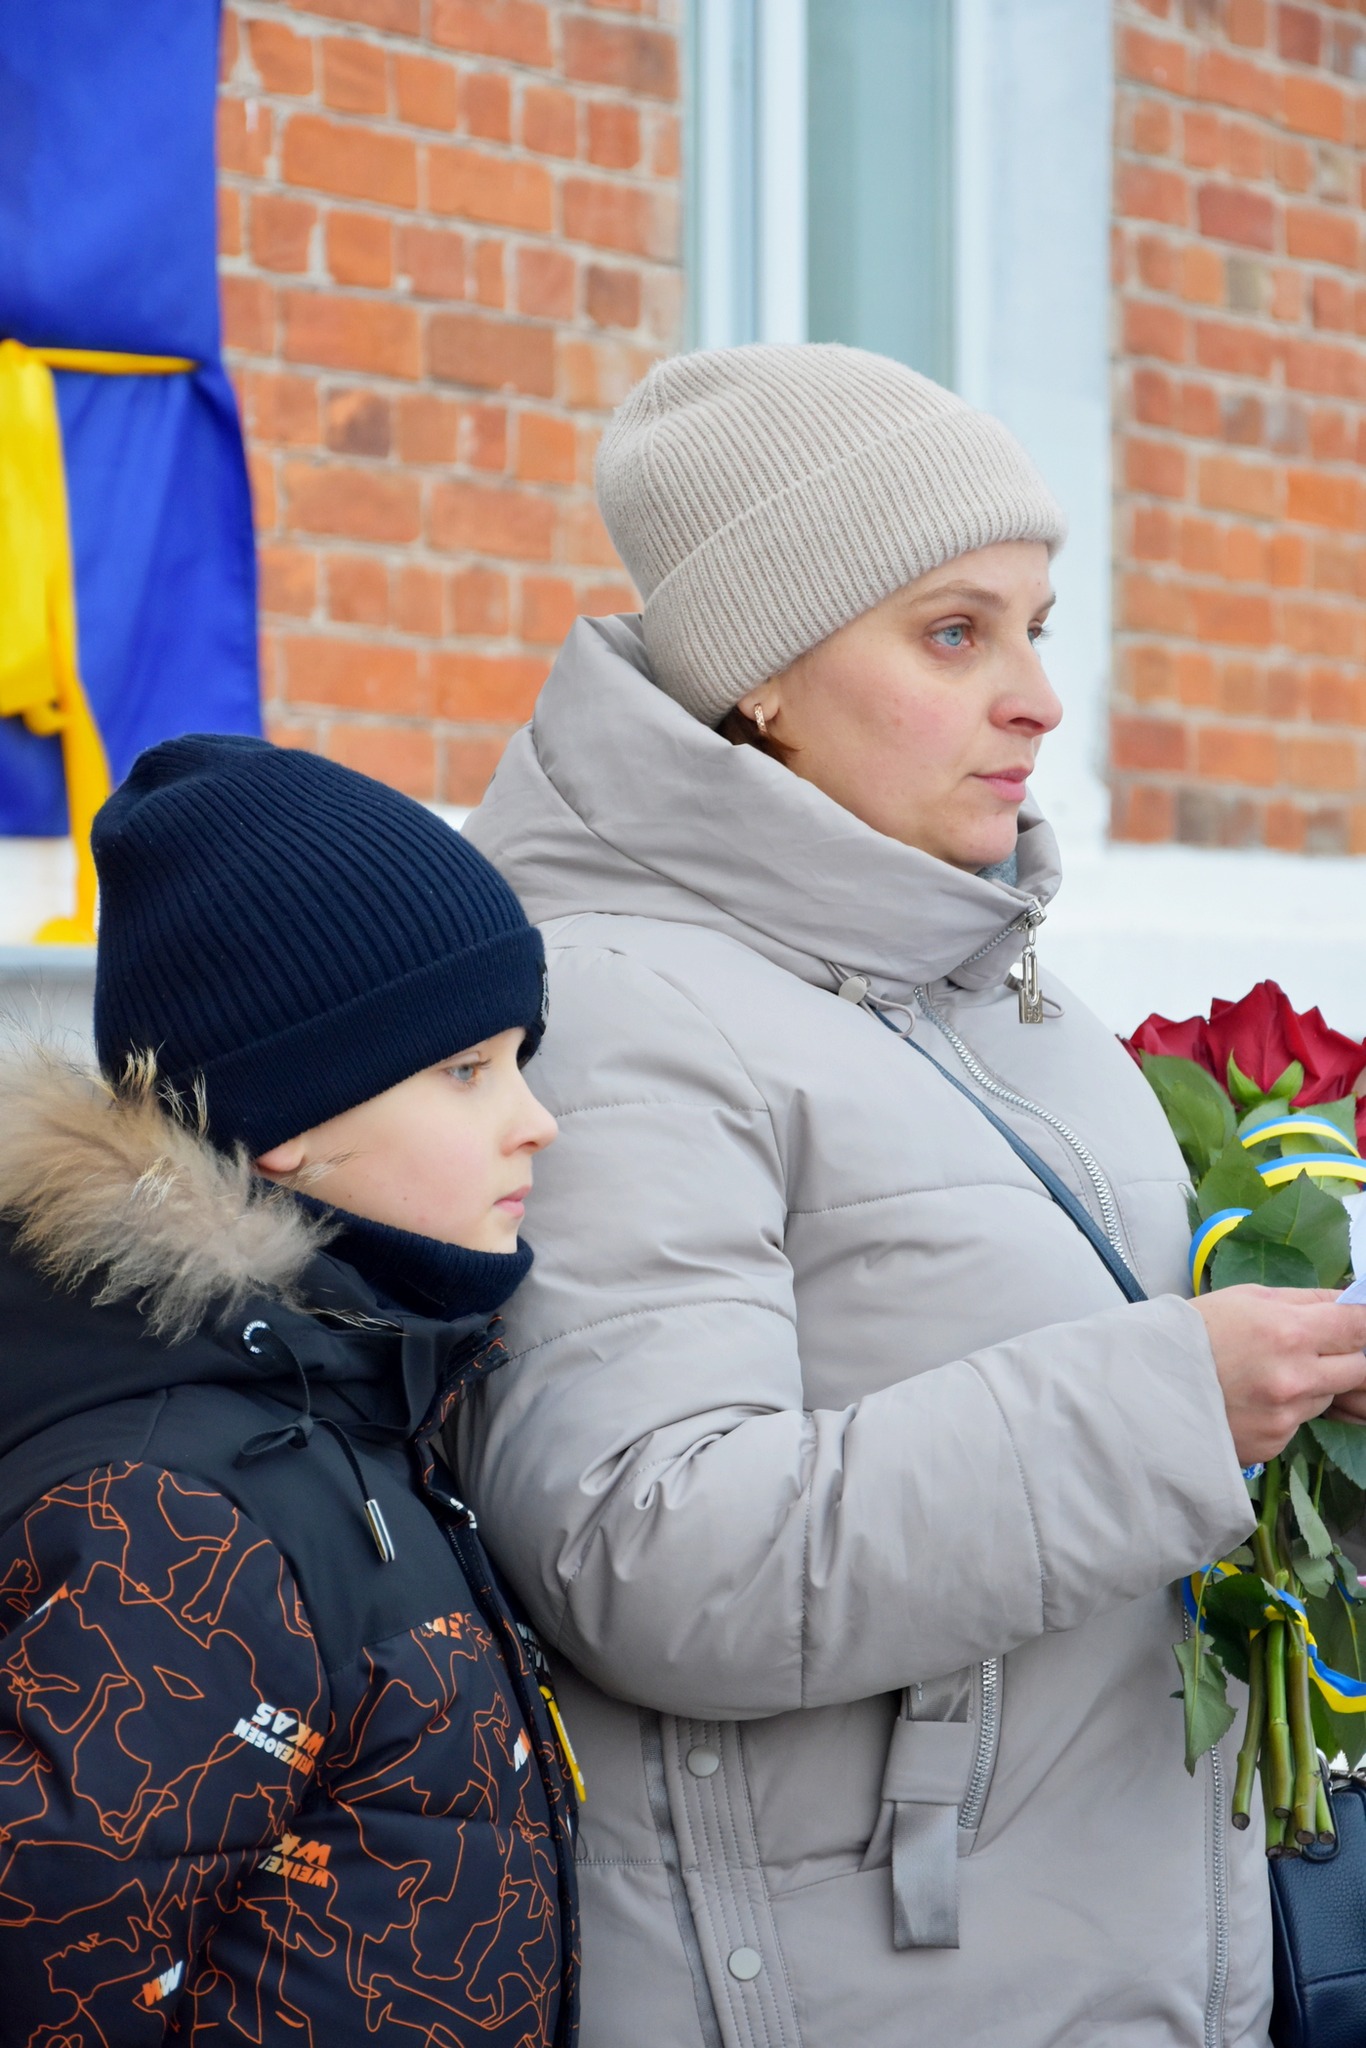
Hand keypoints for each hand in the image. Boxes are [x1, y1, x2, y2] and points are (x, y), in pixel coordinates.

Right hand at [1192, 1285, 1365, 1466]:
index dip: (1362, 1323)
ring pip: (1328, 1396)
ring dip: (1313, 1384)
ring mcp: (1286, 1417)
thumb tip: (1349, 1302)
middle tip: (1316, 1348)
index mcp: (1289, 1332)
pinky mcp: (1274, 1444)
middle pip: (1360, 1369)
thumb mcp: (1247, 1298)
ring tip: (1268, 1374)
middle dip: (1346, 1356)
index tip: (1356, 1323)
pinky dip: (1284, 1410)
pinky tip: (1251, 1399)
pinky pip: (1298, 1422)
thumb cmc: (1191, 1332)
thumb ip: (1305, 1301)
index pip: (1359, 1326)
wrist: (1143, 1386)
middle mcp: (1295, 1379)